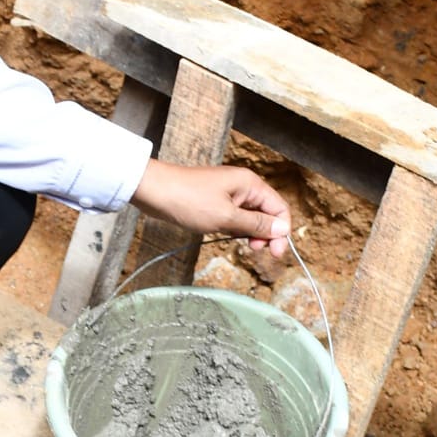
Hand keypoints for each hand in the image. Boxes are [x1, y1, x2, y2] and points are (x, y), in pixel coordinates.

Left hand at [130, 159, 291, 257]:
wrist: (154, 190)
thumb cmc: (188, 200)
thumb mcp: (226, 218)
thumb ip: (255, 225)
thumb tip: (282, 229)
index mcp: (251, 184)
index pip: (280, 208)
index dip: (281, 231)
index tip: (275, 253)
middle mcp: (243, 186)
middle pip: (267, 212)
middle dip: (266, 233)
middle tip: (255, 250)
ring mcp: (229, 193)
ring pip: (251, 216)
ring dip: (251, 233)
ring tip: (243, 245)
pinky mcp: (216, 201)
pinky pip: (235, 217)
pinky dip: (236, 229)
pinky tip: (230, 237)